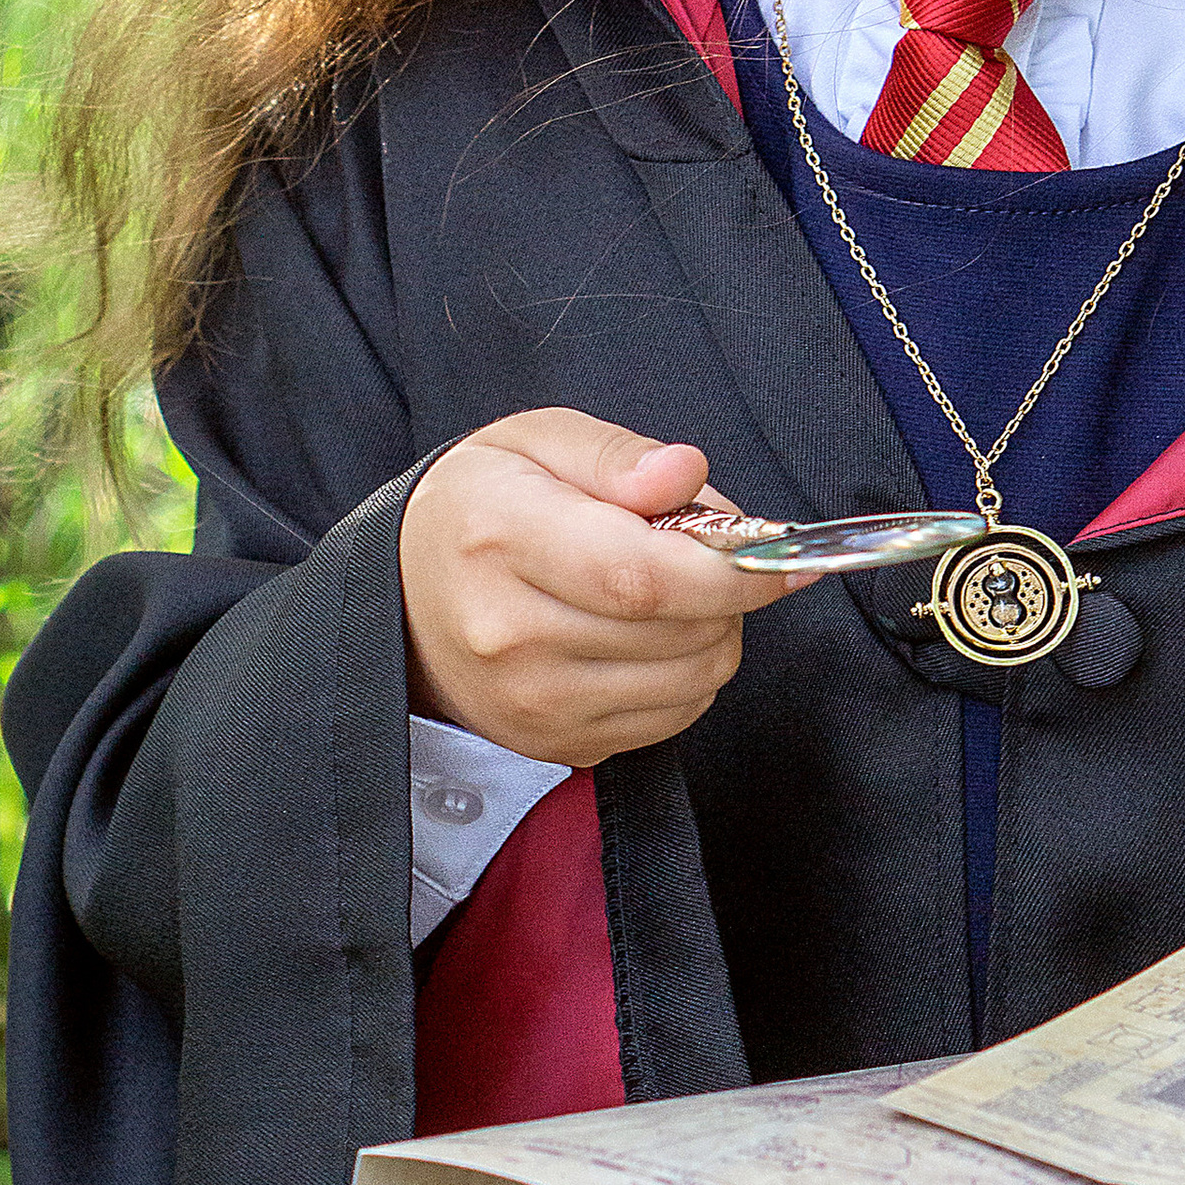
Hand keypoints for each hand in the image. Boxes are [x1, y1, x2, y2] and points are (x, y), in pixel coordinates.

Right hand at [398, 410, 796, 766]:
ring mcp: (531, 702)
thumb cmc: (481, 506)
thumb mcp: (535, 441)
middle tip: (705, 554)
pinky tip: (653, 638)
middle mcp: (509, 633)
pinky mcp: (553, 743)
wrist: (402, 598)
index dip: (730, 570)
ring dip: (713, 634)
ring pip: (688, 681)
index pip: (640, 576)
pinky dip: (687, 676)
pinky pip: (670, 719)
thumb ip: (617, 454)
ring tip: (673, 593)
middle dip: (727, 593)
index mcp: (501, 538)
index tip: (781, 554)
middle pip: (675, 633)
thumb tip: (684, 477)